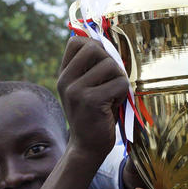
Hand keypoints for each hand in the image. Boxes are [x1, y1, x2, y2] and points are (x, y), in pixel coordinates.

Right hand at [57, 37, 128, 162]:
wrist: (87, 147)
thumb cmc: (94, 115)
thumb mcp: (85, 88)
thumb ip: (91, 67)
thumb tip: (109, 41)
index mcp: (64, 74)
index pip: (76, 41)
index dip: (95, 46)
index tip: (102, 64)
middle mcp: (66, 80)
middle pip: (95, 48)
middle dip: (111, 62)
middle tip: (111, 81)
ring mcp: (76, 90)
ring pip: (111, 65)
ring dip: (119, 80)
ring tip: (112, 96)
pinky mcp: (91, 101)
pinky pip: (120, 83)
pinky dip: (123, 94)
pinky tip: (113, 106)